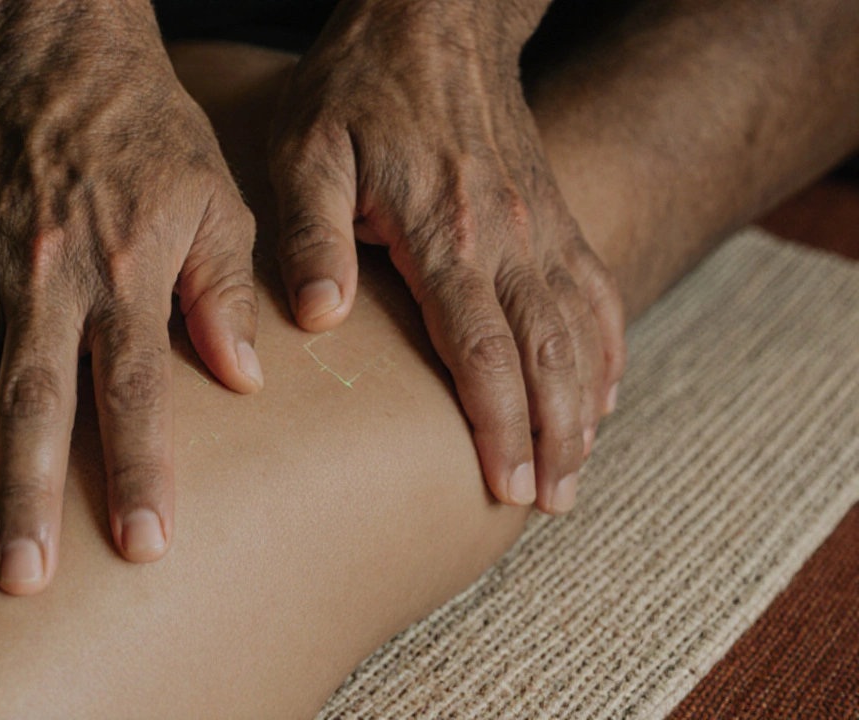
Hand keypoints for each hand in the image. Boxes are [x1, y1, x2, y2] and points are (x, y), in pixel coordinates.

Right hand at [0, 0, 262, 593]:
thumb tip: (245, 379)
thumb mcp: (217, 203)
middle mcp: (48, 279)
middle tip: (18, 573)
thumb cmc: (153, 138)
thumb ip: (227, 294)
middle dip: (28, 490)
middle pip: (35, 398)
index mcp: (125, 277)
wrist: (66, 56)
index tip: (142, 545)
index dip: (141, 470)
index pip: (134, 391)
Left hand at [268, 0, 624, 513]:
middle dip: (552, 438)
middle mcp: (509, 236)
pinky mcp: (553, 212)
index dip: (498, 426)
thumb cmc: (360, 86)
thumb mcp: (310, 150)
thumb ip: (313, 236)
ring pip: (580, 332)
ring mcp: (541, 224)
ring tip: (577, 472)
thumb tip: (317, 318)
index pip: (482, 351)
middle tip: (549, 504)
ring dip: (584, 408)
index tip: (506, 487)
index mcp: (447, 231)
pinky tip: (605, 391)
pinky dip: (607, 347)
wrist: (434, 17)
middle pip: (545, 356)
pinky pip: (596, 289)